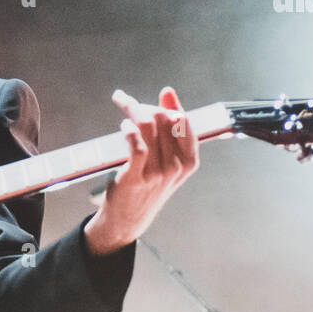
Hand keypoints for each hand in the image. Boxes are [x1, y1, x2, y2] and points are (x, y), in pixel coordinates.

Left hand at [84, 86, 199, 255]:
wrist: (129, 218)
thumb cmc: (147, 185)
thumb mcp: (167, 159)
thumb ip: (169, 129)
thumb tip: (168, 93)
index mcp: (189, 161)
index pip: (184, 121)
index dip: (172, 105)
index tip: (163, 94)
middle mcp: (176, 166)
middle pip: (163, 120)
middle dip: (147, 106)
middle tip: (132, 104)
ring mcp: (157, 172)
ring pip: (148, 126)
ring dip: (133, 110)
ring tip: (124, 105)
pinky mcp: (136, 176)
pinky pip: (136, 143)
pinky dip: (129, 129)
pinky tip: (124, 126)